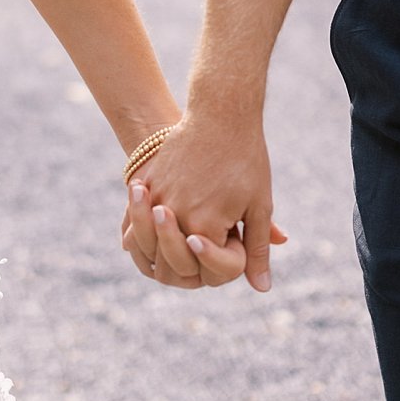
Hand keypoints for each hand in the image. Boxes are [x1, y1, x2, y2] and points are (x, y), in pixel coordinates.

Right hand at [121, 115, 284, 292]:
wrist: (221, 112)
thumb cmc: (245, 159)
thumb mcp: (259, 206)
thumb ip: (256, 250)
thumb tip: (262, 288)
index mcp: (204, 226)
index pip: (201, 270)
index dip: (215, 266)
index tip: (227, 247)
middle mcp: (174, 215)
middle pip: (168, 263)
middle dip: (183, 263)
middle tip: (196, 250)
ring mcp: (157, 196)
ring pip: (145, 240)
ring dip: (157, 246)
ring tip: (173, 239)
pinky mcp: (148, 179)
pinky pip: (137, 214)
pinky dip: (142, 224)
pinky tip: (154, 220)